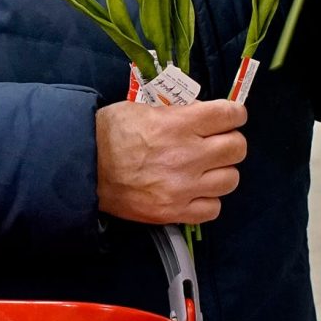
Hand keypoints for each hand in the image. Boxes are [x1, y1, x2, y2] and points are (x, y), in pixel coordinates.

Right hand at [96, 100, 247, 224]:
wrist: (83, 168)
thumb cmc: (110, 133)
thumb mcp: (142, 108)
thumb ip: (178, 112)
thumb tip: (203, 114)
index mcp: (180, 124)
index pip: (231, 115)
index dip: (234, 114)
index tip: (228, 117)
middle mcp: (188, 156)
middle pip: (237, 148)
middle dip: (229, 141)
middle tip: (216, 142)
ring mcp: (183, 187)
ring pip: (230, 180)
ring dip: (221, 172)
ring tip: (205, 169)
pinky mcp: (174, 212)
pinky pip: (213, 209)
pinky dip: (208, 200)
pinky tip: (195, 191)